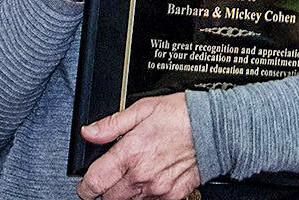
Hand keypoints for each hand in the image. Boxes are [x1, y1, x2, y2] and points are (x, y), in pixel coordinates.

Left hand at [78, 93, 199, 199]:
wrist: (213, 129)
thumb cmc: (179, 116)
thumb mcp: (141, 109)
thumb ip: (111, 125)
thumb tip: (89, 132)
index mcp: (130, 153)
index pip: (95, 182)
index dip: (85, 187)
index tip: (85, 185)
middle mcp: (142, 175)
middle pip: (109, 198)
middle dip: (104, 190)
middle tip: (108, 178)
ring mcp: (158, 189)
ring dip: (123, 194)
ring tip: (130, 177)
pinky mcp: (173, 196)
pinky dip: (143, 197)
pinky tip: (147, 181)